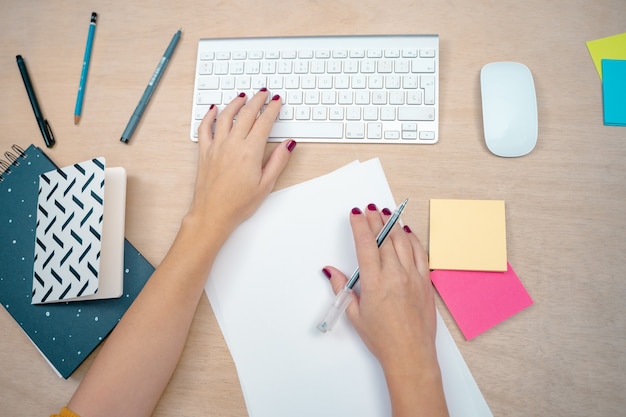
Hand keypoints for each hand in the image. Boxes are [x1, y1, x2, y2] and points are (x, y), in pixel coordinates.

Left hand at [187, 89, 295, 239]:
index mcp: (250, 151)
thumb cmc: (238, 204)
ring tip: (243, 96)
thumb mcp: (266, 184)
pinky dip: (209, 116)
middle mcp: (232, 144)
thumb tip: (288, 144)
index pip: (264, 122)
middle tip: (264, 93)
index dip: (272, 109)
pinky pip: (205, 128)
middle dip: (257, 100)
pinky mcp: (205, 152)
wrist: (213, 214)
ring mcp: (217, 146)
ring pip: (226, 116)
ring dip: (236, 103)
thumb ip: (278, 161)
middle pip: (246, 114)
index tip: (277, 101)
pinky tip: (213, 109)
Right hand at [322, 204, 437, 374]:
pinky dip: (412, 239)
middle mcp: (395, 275)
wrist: (410, 355)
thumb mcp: (355, 314)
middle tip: (370, 209)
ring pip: (403, 241)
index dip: (360, 225)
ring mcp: (412, 277)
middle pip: (384, 238)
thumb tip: (332, 272)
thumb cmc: (383, 339)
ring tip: (386, 214)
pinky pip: (420, 253)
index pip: (366, 244)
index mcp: (375, 283)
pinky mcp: (425, 282)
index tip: (356, 214)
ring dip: (393, 225)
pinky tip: (406, 232)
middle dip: (375, 220)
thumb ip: (342, 288)